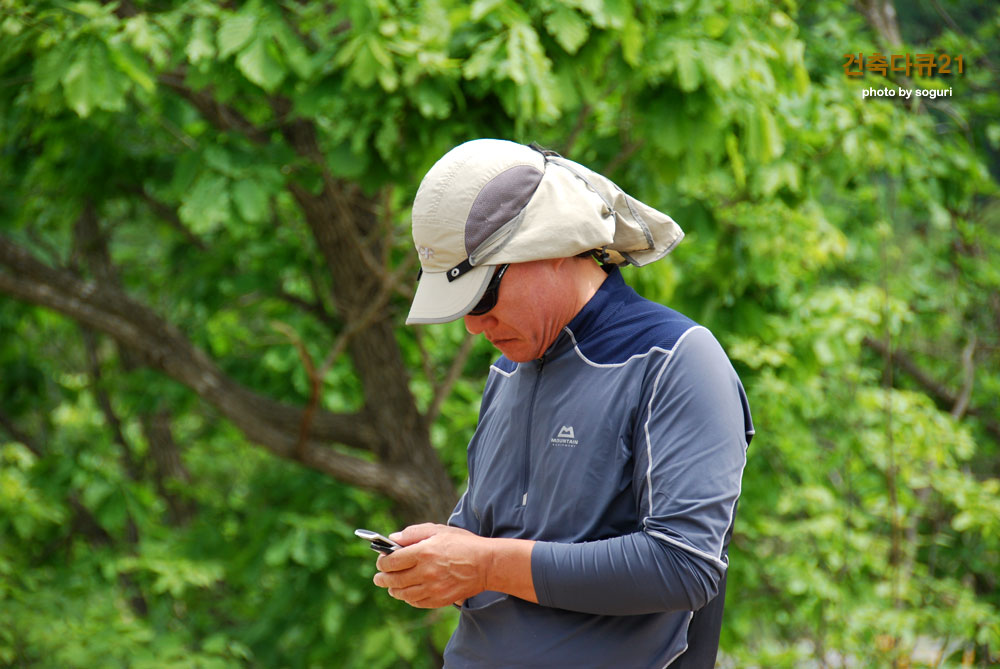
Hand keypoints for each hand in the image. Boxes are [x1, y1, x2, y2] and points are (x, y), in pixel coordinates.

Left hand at [372, 523, 488, 608]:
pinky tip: (407, 594)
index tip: (380, 561)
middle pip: (394, 580)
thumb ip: (413, 533)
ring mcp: (433, 588)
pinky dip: (408, 599)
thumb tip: (393, 539)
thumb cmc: (463, 543)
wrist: (486, 564)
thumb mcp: (438, 530)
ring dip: (393, 590)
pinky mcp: (440, 599)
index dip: (382, 562)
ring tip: (390, 587)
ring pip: (403, 594)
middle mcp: (426, 572)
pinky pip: (417, 602)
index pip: (392, 561)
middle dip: (382, 579)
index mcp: (423, 552)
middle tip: (378, 578)